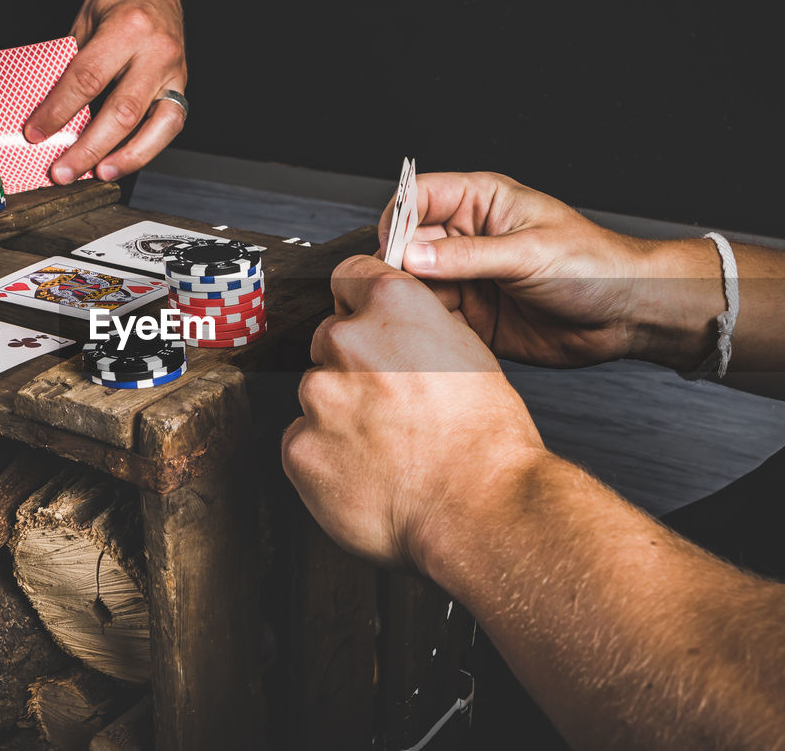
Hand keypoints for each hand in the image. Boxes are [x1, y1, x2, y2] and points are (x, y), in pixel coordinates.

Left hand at [24, 0, 185, 183]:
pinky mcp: (182, 87)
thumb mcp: (83, 26)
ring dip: (125, 158)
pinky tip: (120, 162)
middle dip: (90, 147)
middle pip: (123, 111)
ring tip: (98, 174)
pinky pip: (168, 126)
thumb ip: (71, 68)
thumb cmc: (113, 5)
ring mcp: (176, 71)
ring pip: (156, 126)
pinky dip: (144, 149)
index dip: (59, 110)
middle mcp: (157, 50)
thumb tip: (47, 116)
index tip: (35, 132)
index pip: (88, 78)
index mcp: (128, 26)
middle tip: (63, 171)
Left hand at [281, 255, 544, 569]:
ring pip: (316, 394)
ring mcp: (317, 395)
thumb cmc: (484, 438)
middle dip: (351, 367)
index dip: (359, 303)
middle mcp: (347, 340)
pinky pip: (302, 442)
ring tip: (386, 447)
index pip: (349, 277)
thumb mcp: (467, 352)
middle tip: (390, 405)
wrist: (480, 507)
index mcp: (393, 305)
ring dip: (339, 414)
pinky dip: (325, 456)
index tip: (366, 324)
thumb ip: (417, 329)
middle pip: (328, 340)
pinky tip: (365, 472)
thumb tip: (395, 329)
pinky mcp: (299, 446)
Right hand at [378, 172, 720, 368]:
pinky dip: (426, 328)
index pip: (420, 196)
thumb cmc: (594, 266)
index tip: (392, 249)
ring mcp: (467, 278)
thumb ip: (468, 257)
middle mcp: (468, 238)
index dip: (398, 218)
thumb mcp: (529, 253)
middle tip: (395, 290)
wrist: (626, 315)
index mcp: (482, 203)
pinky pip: (435, 319)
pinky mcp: (472, 316)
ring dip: (410, 300)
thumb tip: (413, 255)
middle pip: (409, 243)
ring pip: (416, 285)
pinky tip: (430, 335)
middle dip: (397, 265)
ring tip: (409, 317)